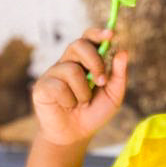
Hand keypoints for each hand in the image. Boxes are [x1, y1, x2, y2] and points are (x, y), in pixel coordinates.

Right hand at [32, 28, 127, 146]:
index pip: (89, 38)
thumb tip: (123, 52)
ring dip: (83, 91)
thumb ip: (119, 76)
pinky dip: (69, 100)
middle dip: (95, 61)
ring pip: (72, 70)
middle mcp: (69, 62)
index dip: (98, 33)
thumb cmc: (94, 112)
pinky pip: (58, 86)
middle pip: (79, 44)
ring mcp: (54, 73)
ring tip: (82, 103)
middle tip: (102, 81)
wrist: (76, 134)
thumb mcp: (113, 96)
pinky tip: (67, 106)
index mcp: (86, 61)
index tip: (111, 34)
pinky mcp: (42, 86)